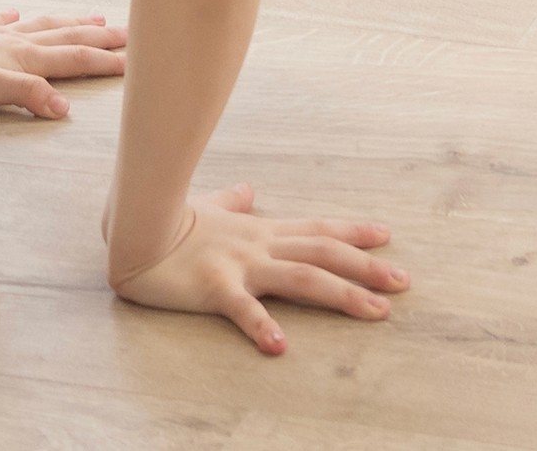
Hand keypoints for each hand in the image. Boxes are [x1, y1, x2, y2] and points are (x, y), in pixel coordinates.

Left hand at [0, 7, 125, 121]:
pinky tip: (16, 12)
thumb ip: (29, 95)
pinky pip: (4, 21)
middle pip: (69, 37)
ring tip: (96, 18)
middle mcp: (19, 44)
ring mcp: (1, 36)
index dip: (104, 61)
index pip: (74, 59)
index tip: (133, 62)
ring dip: (73, 23)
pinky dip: (15, 18)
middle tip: (130, 34)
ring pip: (46, 26)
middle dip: (102, 38)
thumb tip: (64, 108)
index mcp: (26, 59)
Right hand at [111, 185, 408, 355]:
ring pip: (302, 278)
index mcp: (259, 230)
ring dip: (343, 294)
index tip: (386, 235)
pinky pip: (242, 309)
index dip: (352, 231)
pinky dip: (262, 327)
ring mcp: (239, 265)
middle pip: (323, 254)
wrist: (132, 227)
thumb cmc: (169, 220)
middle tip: (404, 281)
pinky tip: (280, 347)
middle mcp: (259, 245)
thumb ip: (232, 200)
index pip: (316, 229)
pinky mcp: (213, 287)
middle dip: (367, 267)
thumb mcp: (209, 207)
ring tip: (376, 312)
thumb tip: (248, 189)